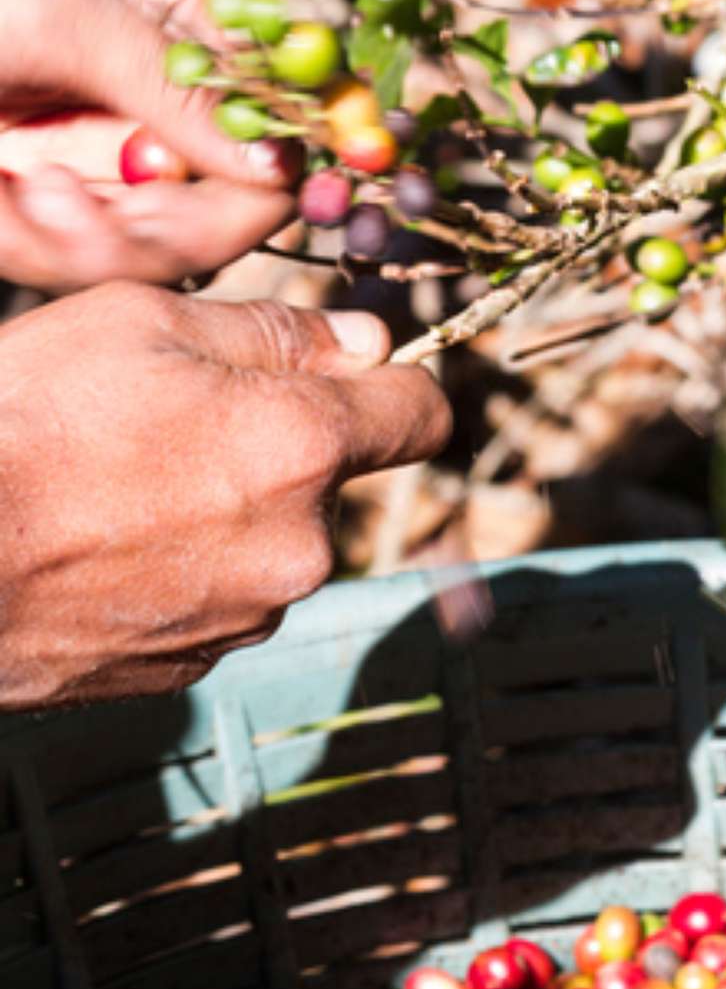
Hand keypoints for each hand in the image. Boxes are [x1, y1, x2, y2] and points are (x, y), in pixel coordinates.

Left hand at [0, 0, 298, 289]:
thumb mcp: (63, 3)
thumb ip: (177, 85)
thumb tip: (285, 165)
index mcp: (177, 22)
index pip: (274, 116)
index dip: (291, 167)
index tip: (295, 202)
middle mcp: (148, 99)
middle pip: (223, 205)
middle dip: (164, 225)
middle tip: (82, 207)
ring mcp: (92, 156)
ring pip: (150, 247)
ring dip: (91, 241)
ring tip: (22, 196)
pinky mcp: (38, 202)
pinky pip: (73, 256)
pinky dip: (39, 244)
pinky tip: (5, 198)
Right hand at [0, 284, 450, 707]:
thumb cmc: (22, 423)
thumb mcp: (140, 324)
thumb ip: (275, 332)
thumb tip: (366, 343)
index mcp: (303, 448)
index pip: (422, 413)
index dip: (395, 382)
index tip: (362, 371)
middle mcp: (301, 547)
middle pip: (333, 479)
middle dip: (280, 444)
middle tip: (176, 417)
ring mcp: (250, 615)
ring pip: (276, 540)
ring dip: (231, 508)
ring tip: (122, 485)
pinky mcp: (198, 665)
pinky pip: (223, 594)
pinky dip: (188, 565)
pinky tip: (109, 543)